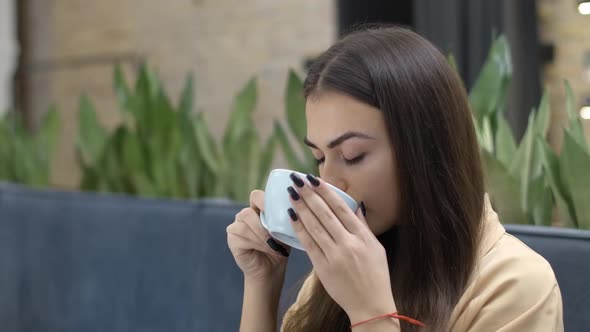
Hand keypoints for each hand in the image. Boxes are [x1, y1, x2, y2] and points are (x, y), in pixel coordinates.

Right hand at [227, 190, 290, 282]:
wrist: (272, 269)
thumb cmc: (280, 247)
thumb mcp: (286, 230)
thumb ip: (284, 218)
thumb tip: (293, 209)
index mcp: (257, 209)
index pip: (256, 196)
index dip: (264, 201)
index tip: (278, 211)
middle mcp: (244, 215)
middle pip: (248, 212)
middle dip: (264, 224)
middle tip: (277, 234)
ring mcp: (236, 226)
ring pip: (245, 224)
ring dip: (263, 235)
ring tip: (275, 246)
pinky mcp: (232, 239)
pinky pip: (242, 236)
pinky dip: (258, 243)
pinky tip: (269, 249)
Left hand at [286, 173, 395, 321]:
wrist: (370, 306)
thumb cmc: (376, 276)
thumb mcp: (376, 248)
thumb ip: (364, 226)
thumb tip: (356, 205)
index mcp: (362, 237)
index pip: (341, 208)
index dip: (325, 192)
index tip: (313, 180)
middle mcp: (348, 244)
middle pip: (325, 214)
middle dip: (309, 195)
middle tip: (297, 181)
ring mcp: (335, 256)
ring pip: (314, 227)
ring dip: (301, 208)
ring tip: (291, 194)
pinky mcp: (323, 268)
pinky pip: (308, 244)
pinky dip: (299, 229)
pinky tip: (292, 217)